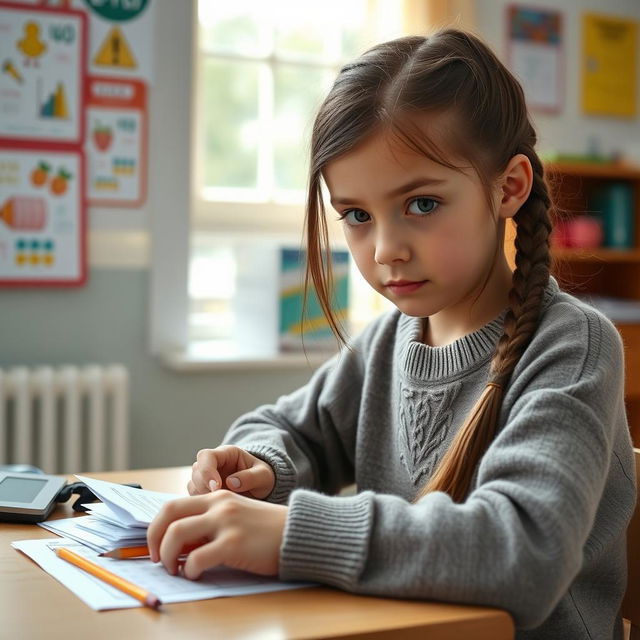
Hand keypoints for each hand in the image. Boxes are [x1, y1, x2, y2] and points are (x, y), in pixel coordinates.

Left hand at [147, 490, 286, 579]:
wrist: (297, 533)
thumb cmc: (265, 530)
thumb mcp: (235, 517)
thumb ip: (210, 523)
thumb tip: (179, 545)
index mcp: (217, 497)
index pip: (173, 505)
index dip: (157, 527)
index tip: (156, 545)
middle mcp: (219, 505)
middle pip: (169, 515)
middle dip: (154, 539)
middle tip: (156, 558)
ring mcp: (226, 523)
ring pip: (177, 534)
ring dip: (167, 555)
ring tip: (173, 569)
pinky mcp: (234, 543)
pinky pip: (197, 558)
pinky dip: (189, 570)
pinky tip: (195, 574)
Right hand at [188, 445, 274, 498]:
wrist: (261, 489)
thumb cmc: (263, 478)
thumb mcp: (264, 476)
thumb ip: (251, 477)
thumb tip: (232, 482)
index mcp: (226, 453)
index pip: (206, 456)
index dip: (207, 471)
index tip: (217, 487)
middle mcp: (213, 464)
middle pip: (196, 471)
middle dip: (204, 486)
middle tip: (219, 499)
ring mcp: (206, 478)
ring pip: (193, 485)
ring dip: (202, 496)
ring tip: (220, 504)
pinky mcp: (204, 492)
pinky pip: (195, 498)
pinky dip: (202, 505)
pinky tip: (216, 509)